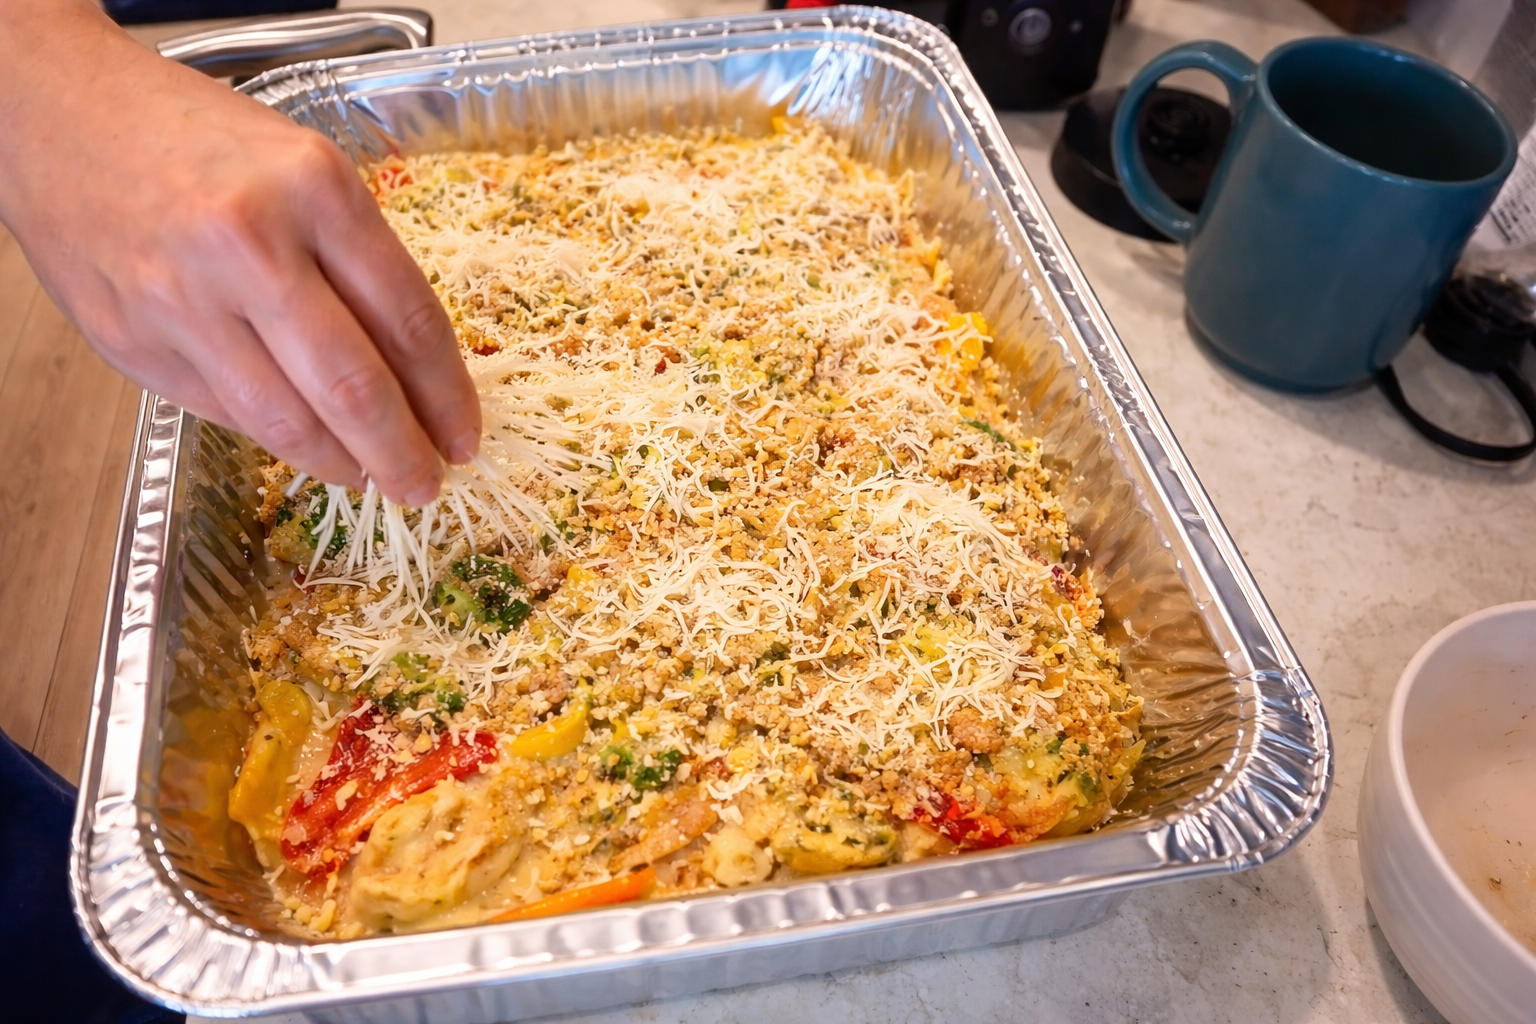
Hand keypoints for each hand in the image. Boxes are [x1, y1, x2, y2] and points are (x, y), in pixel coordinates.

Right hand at [0, 0, 479, 504]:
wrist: (57, 114)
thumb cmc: (196, 138)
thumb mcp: (305, 169)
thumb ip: (359, 262)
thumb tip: (417, 374)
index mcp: (314, 191)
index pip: (407, 319)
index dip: (446, 394)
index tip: (465, 434)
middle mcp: (250, 248)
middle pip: (353, 387)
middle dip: (403, 454)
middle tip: (428, 485)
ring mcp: (182, 302)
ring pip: (287, 421)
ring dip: (343, 464)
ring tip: (373, 477)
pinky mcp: (132, 343)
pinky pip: (226, 414)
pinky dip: (278, 440)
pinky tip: (309, 447)